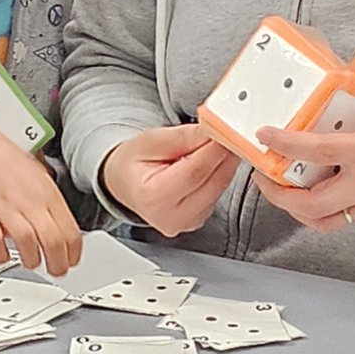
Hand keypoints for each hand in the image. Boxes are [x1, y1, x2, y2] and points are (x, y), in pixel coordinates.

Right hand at [0, 116, 81, 274]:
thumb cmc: (10, 164)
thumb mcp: (41, 178)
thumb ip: (52, 205)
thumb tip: (65, 232)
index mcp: (48, 193)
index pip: (70, 230)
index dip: (73, 253)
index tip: (72, 262)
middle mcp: (29, 200)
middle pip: (52, 240)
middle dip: (57, 263)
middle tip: (56, 271)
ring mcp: (6, 207)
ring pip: (27, 242)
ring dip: (31, 260)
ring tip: (31, 262)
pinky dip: (0, 254)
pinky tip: (3, 254)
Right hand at [101, 125, 238, 237]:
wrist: (124, 181)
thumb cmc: (134, 162)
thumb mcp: (151, 140)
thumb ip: (184, 136)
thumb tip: (212, 130)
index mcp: (153, 198)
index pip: (195, 172)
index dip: (215, 149)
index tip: (227, 130)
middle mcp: (170, 218)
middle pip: (212, 183)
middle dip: (225, 154)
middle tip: (230, 132)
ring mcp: (185, 223)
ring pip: (219, 189)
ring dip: (224, 164)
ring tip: (217, 143)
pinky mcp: (197, 221)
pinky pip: (217, 195)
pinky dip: (220, 175)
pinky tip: (212, 161)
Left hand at [252, 48, 354, 233]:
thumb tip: (348, 62)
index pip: (316, 151)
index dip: (284, 144)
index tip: (264, 134)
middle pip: (311, 204)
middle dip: (277, 194)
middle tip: (262, 173)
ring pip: (324, 221)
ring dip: (296, 209)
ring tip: (281, 189)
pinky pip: (343, 219)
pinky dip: (321, 210)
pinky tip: (313, 190)